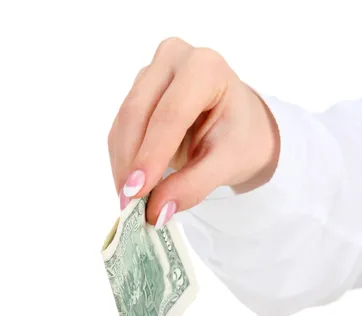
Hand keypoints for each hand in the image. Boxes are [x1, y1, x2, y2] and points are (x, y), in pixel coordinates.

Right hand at [108, 37, 279, 227]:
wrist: (241, 126)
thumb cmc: (240, 138)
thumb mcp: (227, 164)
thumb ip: (194, 186)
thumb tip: (155, 211)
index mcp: (205, 68)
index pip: (171, 113)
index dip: (151, 155)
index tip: (137, 193)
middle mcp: (173, 58)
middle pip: (139, 112)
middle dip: (131, 162)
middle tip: (128, 205)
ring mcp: (151, 73)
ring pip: (124, 121)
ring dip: (122, 164)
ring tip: (128, 203)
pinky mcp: (137, 92)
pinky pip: (121, 129)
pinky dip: (123, 160)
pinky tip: (129, 185)